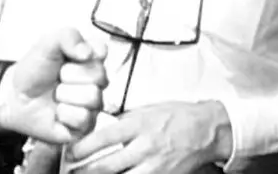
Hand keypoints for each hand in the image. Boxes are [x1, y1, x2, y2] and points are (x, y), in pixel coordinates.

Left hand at [0, 27, 108, 143]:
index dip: (86, 54)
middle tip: (58, 77)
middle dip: (70, 75)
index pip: (102, 50)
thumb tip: (88, 51)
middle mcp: (96, 80)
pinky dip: (64, 114)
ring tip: (56, 95)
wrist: (17, 97)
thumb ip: (68, 37)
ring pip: (92, 97)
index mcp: (90, 57)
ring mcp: (92, 103)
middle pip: (99, 75)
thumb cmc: (34, 70)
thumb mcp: (46, 44)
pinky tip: (58, 112)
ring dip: (65, 95)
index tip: (70, 56)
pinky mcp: (85, 125)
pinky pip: (84, 118)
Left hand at [68, 101, 232, 173]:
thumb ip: (124, 121)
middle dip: (85, 171)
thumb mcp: (146, 110)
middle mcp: (144, 147)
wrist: (206, 130)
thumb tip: (101, 129)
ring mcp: (154, 166)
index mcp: (139, 125)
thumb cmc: (177, 116)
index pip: (103, 138)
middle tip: (72, 172)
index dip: (82, 147)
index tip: (71, 152)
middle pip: (107, 166)